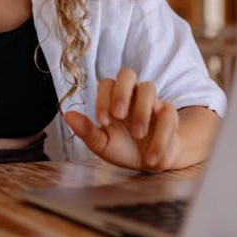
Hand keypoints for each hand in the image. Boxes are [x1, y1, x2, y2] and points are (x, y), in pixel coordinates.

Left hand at [63, 67, 181, 171]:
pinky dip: (161, 136)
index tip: (102, 121)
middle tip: (118, 115)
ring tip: (138, 135)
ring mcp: (152, 101)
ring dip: (142, 111)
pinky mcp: (169, 115)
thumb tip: (67, 115)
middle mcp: (132, 95)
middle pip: (128, 73)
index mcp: (113, 98)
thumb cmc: (123, 148)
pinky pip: (168, 114)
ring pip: (148, 88)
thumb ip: (86, 130)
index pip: (107, 84)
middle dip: (122, 91)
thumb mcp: (103, 144)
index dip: (103, 99)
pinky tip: (151, 157)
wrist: (151, 162)